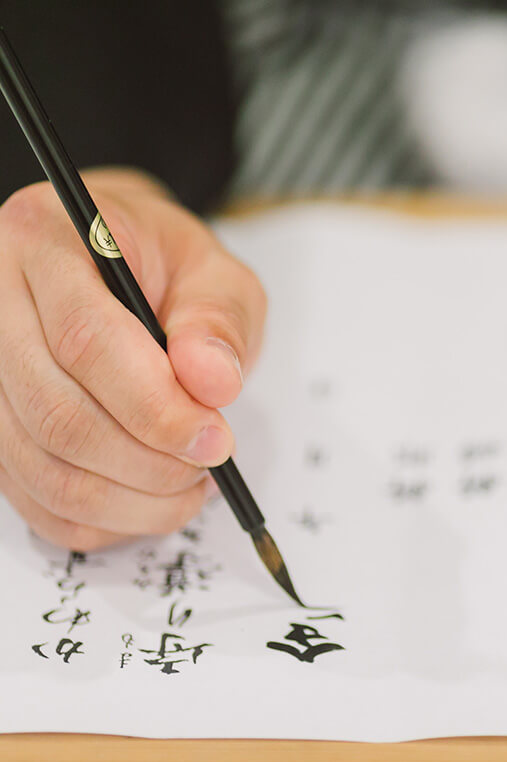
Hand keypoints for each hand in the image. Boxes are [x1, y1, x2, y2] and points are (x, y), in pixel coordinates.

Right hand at [0, 169, 265, 548]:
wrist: (122, 267)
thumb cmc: (166, 267)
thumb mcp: (215, 272)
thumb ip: (219, 322)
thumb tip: (211, 382)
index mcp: (44, 242)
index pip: (85, 341)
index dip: (155, 404)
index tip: (215, 438)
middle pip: (56, 412)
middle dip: (148, 459)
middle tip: (210, 463)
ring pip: (41, 466)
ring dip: (129, 498)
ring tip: (190, 484)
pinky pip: (33, 498)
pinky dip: (101, 519)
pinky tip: (151, 502)